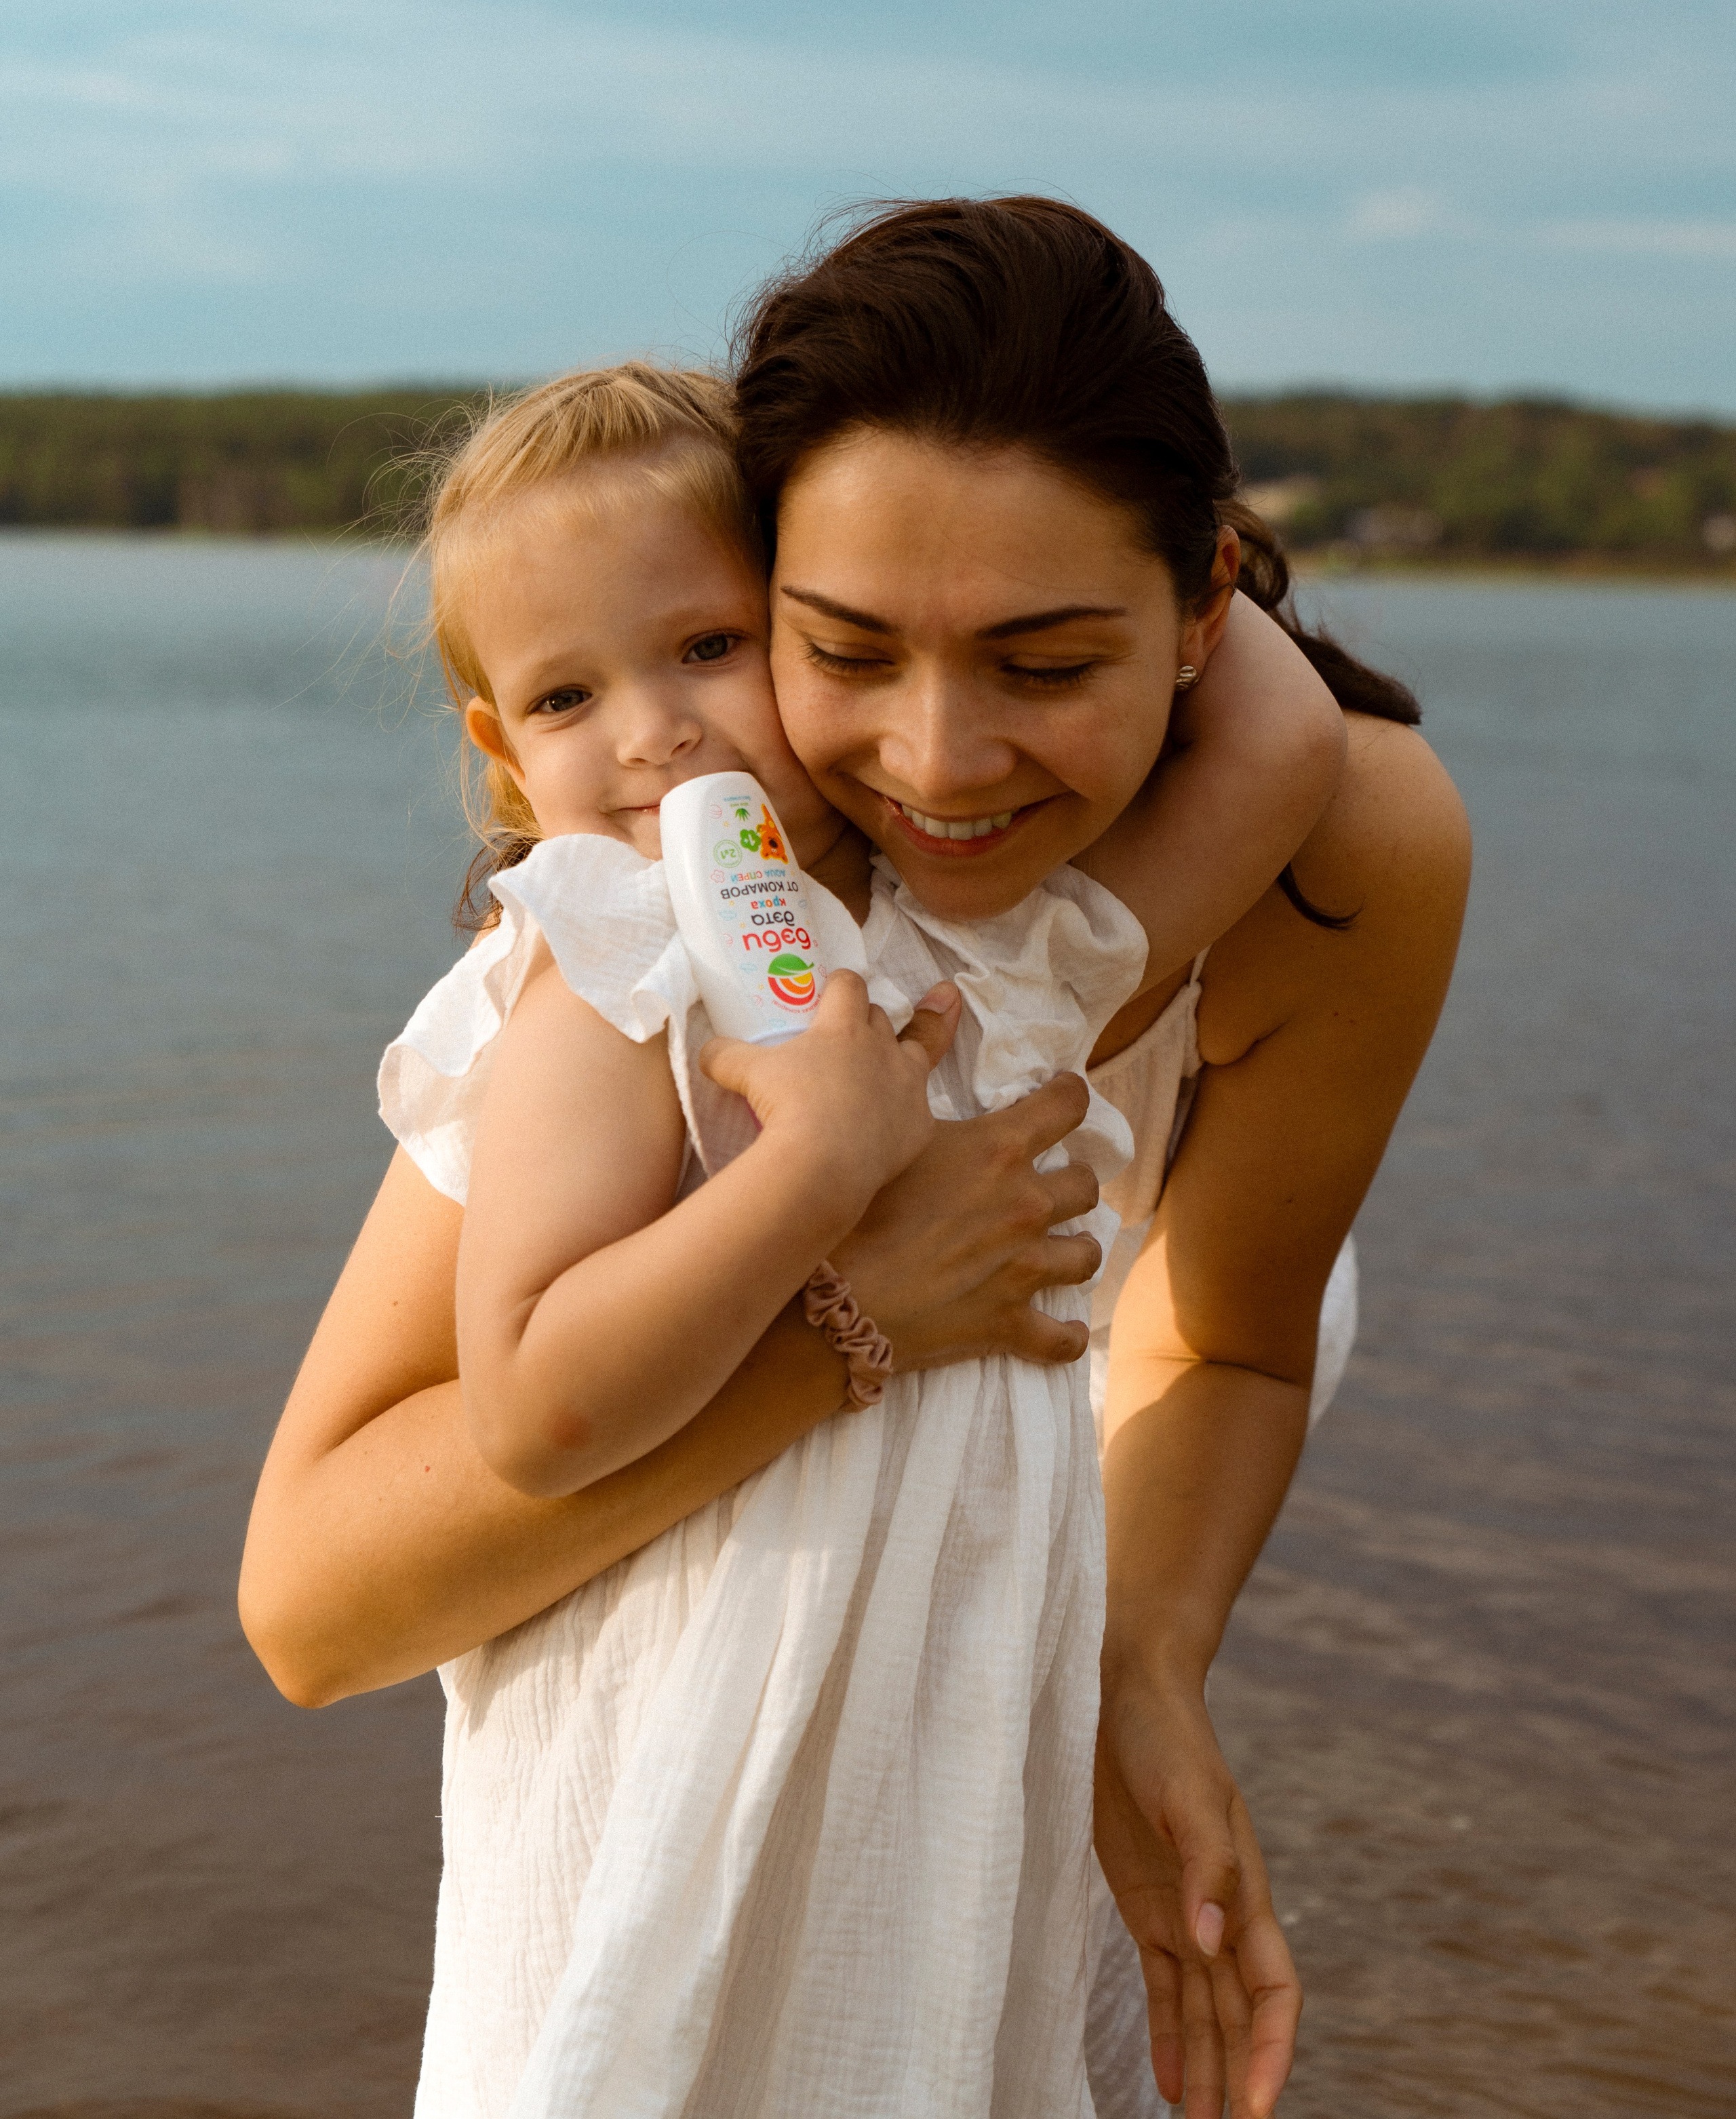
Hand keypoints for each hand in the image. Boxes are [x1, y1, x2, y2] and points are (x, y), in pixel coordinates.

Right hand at [699, 973, 956, 1211]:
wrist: (824, 1165)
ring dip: (905, 1050)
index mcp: (843, 1027)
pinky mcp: (919, 1125)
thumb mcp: (744, 1073)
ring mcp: (907, 1085)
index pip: (850, 985)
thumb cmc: (785, 1108)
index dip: (842, 983)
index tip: (834, 988)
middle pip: (881, 1017)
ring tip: (896, 1057)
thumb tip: (708, 1052)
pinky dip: (905, 1113)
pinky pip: (919, 1110)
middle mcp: (882, 1048)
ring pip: (918, 1050)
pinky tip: (892, 1125)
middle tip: (848, 1035)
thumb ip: (725, 1055)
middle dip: (867, 1019)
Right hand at [832, 1067, 1104, 1369]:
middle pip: (1084, 1184)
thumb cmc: (855, 1211)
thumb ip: (938, 1124)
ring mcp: (1025, 1267)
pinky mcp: (1010, 1322)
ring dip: (1076, 1248)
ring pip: (1087, 1254)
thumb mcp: (897, 1142)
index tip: (1064, 1099)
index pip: (1066, 1106)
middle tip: (1047, 1186)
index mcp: (1000, 1150)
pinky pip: (1063, 1339)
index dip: (1069, 1097)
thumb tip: (943, 1105)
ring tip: (1061, 1250)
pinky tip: (1066, 1329)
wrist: (835, 1295)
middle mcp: (1026, 1204)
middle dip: (1070, 1181)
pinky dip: (1067, 1335)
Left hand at [1095, 1671, 1299, 2118]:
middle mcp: (1223, 1914)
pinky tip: (1167, 2082)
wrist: (1131, 1693)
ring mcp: (1187, 1913)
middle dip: (1241, 2079)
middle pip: (1241, 2017)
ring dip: (1208, 2071)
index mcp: (1246, 1891)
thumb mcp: (1187, 1795)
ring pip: (1206, 2013)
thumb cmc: (1165, 1737)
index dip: (1271, 2048)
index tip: (1258, 2107)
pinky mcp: (1148, 1906)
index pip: (1272, 1990)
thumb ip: (1206, 1867)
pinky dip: (1168, 2036)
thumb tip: (1211, 1941)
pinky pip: (1165, 1987)